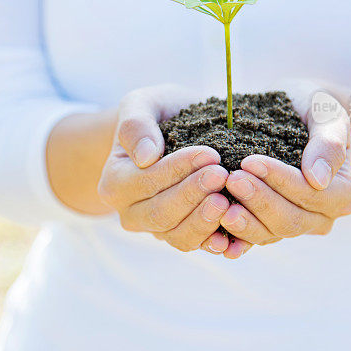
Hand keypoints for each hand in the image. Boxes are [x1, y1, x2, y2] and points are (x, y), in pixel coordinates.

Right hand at [97, 85, 231, 253]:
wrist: (172, 129)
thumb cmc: (156, 114)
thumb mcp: (141, 105)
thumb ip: (136, 125)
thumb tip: (145, 157)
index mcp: (115, 183)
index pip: (145, 182)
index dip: (177, 170)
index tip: (209, 154)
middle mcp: (132, 213)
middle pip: (160, 214)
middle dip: (193, 195)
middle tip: (221, 175)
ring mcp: (158, 229)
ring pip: (179, 236)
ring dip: (205, 220)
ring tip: (227, 200)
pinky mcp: (184, 235)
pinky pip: (199, 246)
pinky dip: (218, 242)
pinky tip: (235, 234)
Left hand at [219, 83, 350, 257]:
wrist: (289, 112)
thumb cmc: (309, 108)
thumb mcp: (325, 112)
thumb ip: (328, 142)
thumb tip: (318, 180)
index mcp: (342, 192)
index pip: (311, 194)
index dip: (281, 180)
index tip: (250, 162)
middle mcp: (321, 216)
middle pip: (290, 220)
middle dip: (259, 200)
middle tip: (231, 179)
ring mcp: (294, 225)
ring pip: (270, 234)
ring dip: (244, 222)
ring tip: (220, 205)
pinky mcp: (268, 227)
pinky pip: (251, 240)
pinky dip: (235, 241)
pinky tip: (215, 237)